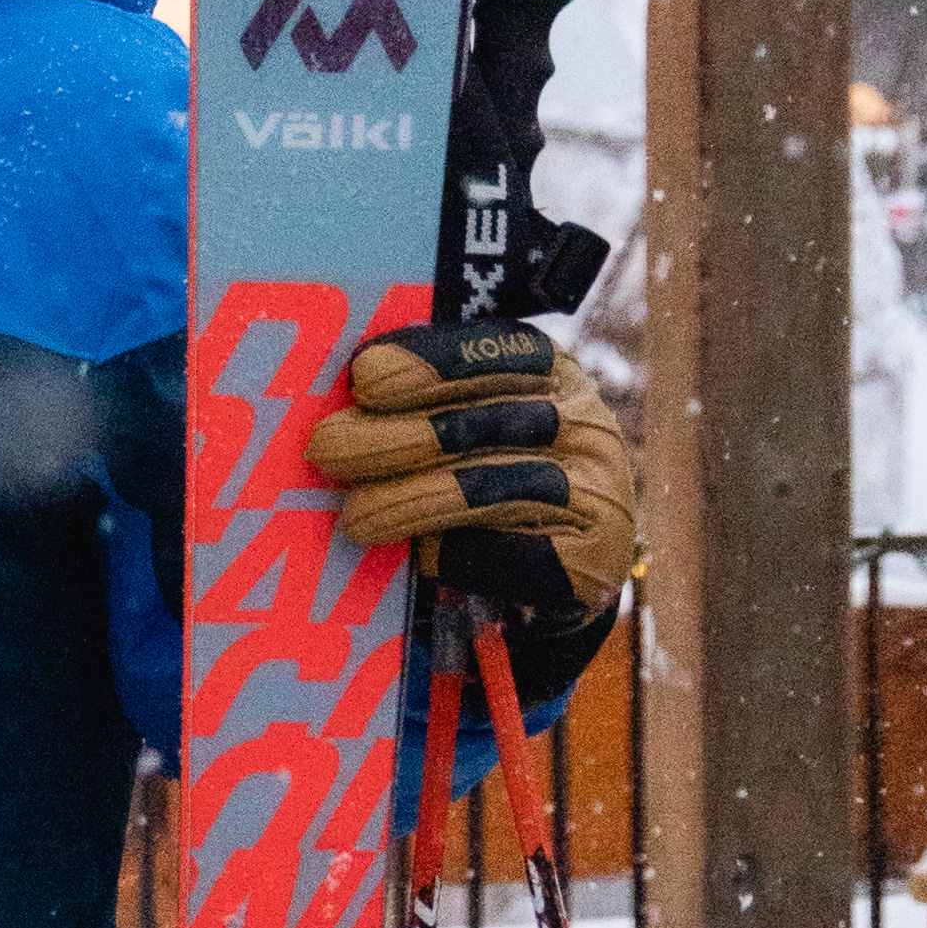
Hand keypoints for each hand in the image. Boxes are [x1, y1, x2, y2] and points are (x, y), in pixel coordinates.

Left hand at [306, 323, 634, 653]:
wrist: (557, 576)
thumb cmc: (491, 485)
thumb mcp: (467, 432)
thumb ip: (421, 407)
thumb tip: (334, 406)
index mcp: (553, 376)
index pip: (501, 350)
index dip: (433, 361)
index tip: (365, 377)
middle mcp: (586, 423)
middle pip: (481, 422)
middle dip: (395, 436)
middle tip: (328, 447)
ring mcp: (598, 489)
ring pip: (490, 487)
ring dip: (410, 500)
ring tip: (354, 517)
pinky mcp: (595, 555)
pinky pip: (511, 549)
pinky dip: (454, 551)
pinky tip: (415, 555)